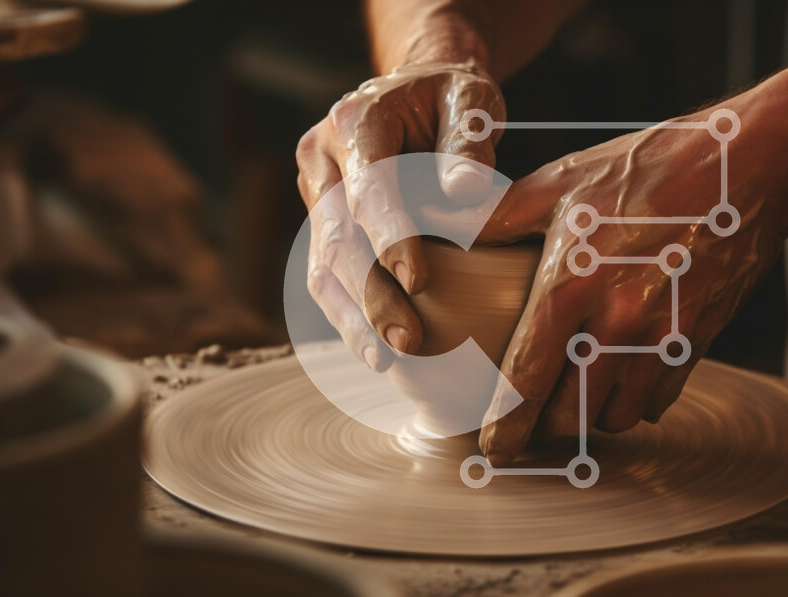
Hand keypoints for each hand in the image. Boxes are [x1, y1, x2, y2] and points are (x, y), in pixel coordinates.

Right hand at [295, 62, 504, 370]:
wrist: (414, 92)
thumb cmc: (450, 99)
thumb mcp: (471, 102)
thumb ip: (469, 142)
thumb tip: (466, 194)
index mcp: (356, 122)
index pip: (369, 188)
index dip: (390, 235)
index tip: (418, 279)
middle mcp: (322, 159)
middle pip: (337, 238)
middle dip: (369, 295)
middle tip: (406, 341)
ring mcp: (316, 193)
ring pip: (321, 267)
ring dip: (352, 319)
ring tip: (384, 361)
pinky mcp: (323, 222)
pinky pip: (327, 276)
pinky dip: (350, 315)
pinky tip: (375, 351)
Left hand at [472, 103, 787, 464]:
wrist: (749, 168)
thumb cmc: (649, 167)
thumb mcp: (563, 181)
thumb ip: (498, 215)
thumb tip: (444, 228)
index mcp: (571, 284)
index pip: (526, 378)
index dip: (505, 425)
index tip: (492, 449)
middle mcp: (616, 322)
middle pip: (569, 415)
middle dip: (545, 427)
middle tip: (531, 421)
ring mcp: (662, 337)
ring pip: (615, 416)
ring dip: (591, 416)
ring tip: (576, 397)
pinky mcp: (698, 340)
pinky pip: (659, 399)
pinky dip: (636, 400)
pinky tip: (623, 375)